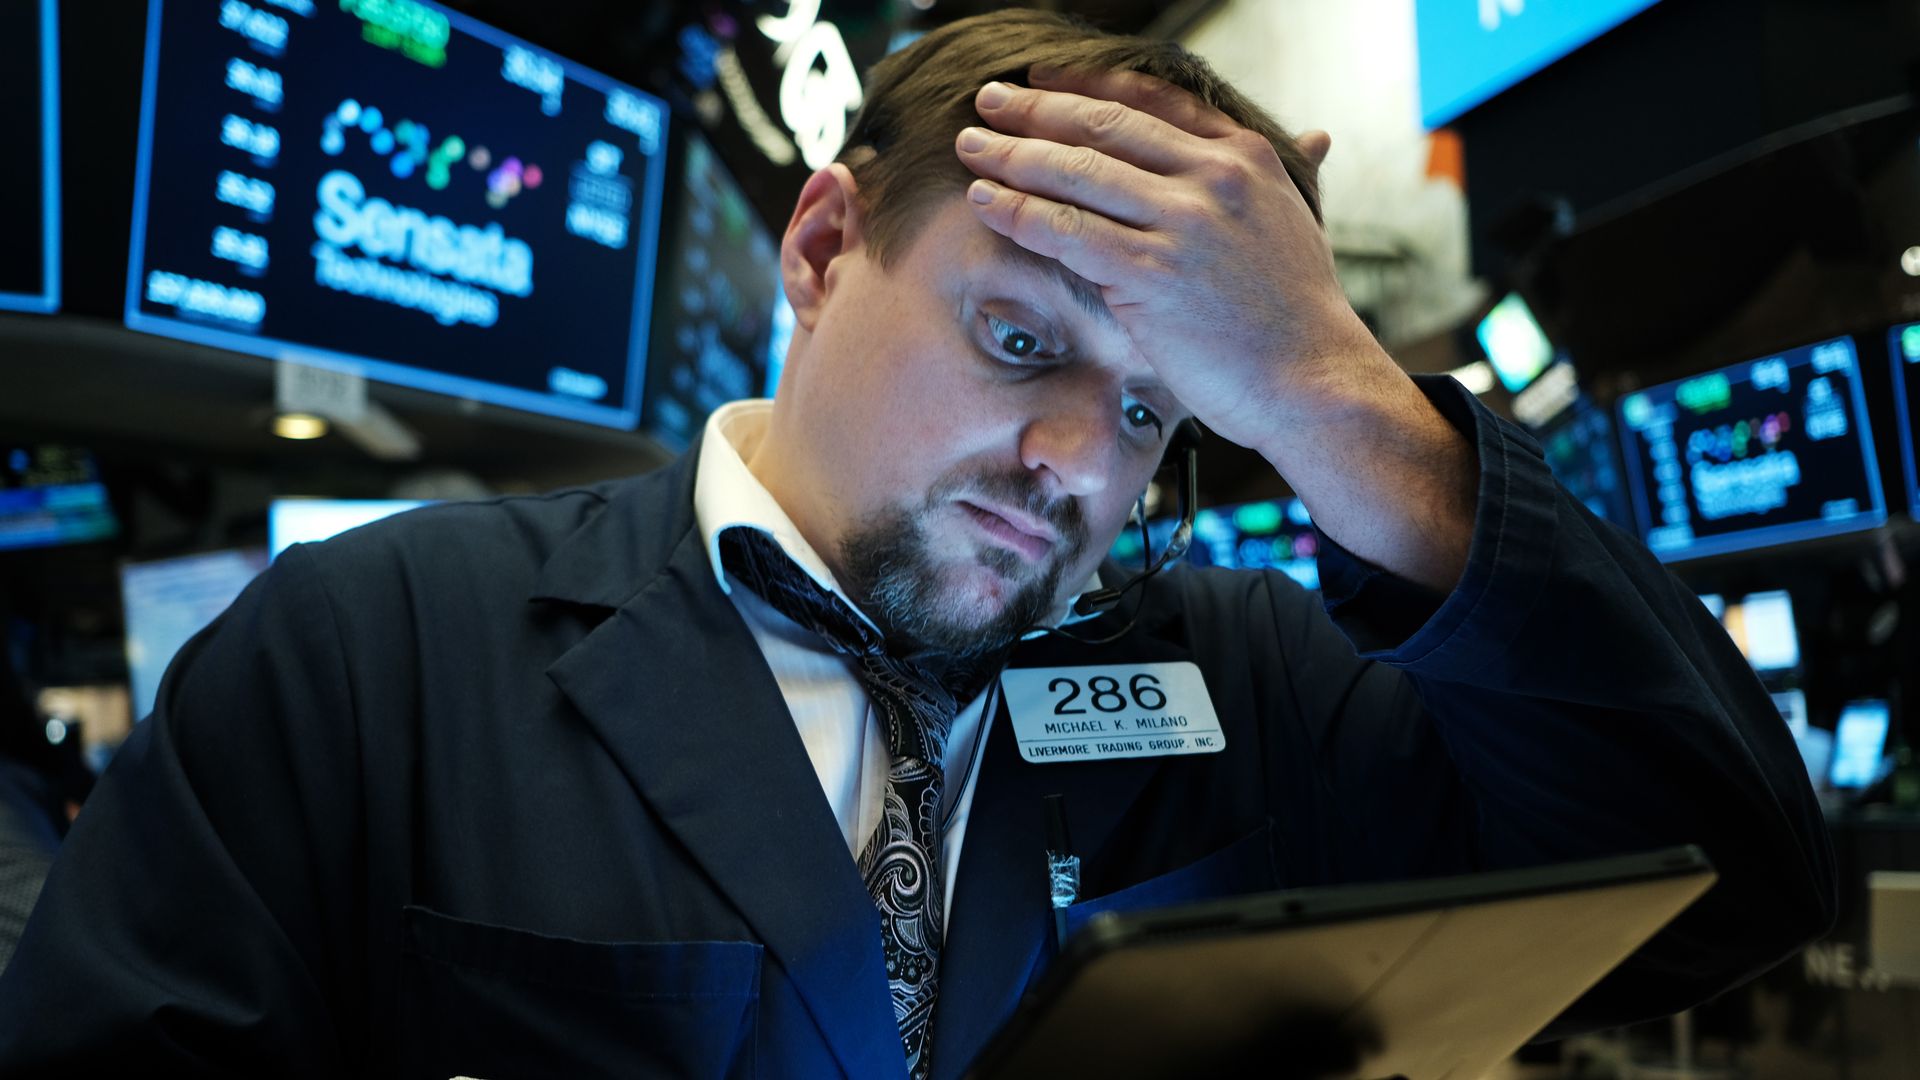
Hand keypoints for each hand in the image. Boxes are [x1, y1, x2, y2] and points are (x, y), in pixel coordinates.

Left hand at [955, 66, 1382, 453]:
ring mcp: (1182, 226)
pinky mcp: (1151, 277)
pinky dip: (1019, 213)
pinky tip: (985, 202)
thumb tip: (1314, 137)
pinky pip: (1068, 233)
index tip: (1042, 79)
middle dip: (1036, 110)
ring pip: (1078, 174)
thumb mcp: (1300, 221)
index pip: (1150, 100)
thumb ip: (1288, 174)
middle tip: (988, 100)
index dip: (1086, 84)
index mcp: (1245, 156)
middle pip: (1103, 126)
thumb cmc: (1300, 313)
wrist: (1315, 380)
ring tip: (971, 147)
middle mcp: (1214, 179)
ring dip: (1013, 156)